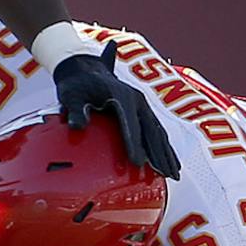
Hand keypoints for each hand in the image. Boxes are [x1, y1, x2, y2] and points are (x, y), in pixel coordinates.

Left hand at [52, 44, 180, 178]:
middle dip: (160, 153)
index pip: (130, 123)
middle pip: (151, 130)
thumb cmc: (77, 85)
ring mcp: (142, 105)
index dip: (134, 143)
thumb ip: (75, 110)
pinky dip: (164, 148)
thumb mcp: (71, 95)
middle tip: (166, 175)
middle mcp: (137, 100)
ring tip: (174, 174)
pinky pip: (157, 132)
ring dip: (167, 153)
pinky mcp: (142, 111)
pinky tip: (170, 163)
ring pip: (158, 132)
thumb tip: (77, 126)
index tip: (137, 162)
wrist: (84, 70)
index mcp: (122, 96)